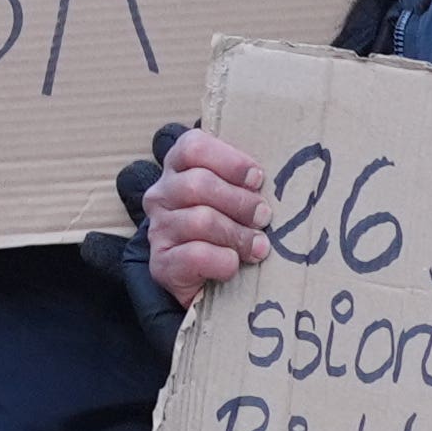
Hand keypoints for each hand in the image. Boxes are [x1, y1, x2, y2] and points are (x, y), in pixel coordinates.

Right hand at [141, 126, 270, 307]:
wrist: (203, 283)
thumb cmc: (227, 228)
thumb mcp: (235, 197)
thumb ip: (245, 181)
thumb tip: (273, 177)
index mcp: (178, 168)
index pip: (193, 147)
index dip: (230, 161)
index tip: (257, 179)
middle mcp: (162, 195)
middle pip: (198, 184)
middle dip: (240, 202)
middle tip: (264, 217)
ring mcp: (158, 229)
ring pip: (200, 221)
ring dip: (238, 235)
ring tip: (259, 246)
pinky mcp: (162, 264)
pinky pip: (196, 256)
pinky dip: (223, 261)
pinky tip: (234, 264)